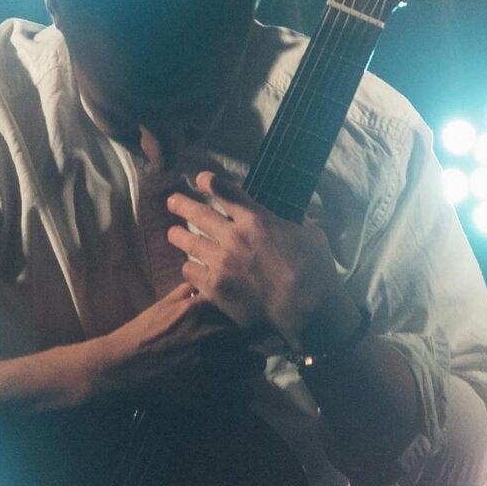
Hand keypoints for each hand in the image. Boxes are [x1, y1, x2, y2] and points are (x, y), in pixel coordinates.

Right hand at [80, 283, 260, 403]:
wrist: (122, 366)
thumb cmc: (143, 332)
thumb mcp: (165, 303)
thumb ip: (190, 290)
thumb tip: (207, 278)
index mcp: (203, 311)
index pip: (245, 306)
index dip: (252, 312)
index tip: (253, 315)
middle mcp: (213, 336)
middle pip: (257, 336)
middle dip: (255, 338)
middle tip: (250, 341)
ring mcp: (212, 366)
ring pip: (255, 364)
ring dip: (251, 363)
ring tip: (243, 364)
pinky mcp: (208, 393)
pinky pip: (244, 394)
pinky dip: (242, 391)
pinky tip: (234, 387)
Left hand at [165, 171, 346, 339]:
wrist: (305, 306)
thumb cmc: (315, 269)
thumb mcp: (311, 234)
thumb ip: (296, 221)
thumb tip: (297, 214)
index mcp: (257, 219)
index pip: (227, 192)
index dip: (210, 183)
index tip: (200, 179)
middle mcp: (234, 236)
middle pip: (199, 213)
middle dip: (182, 204)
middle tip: (171, 201)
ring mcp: (222, 261)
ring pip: (189, 242)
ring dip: (178, 235)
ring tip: (172, 233)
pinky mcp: (215, 287)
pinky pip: (190, 272)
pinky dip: (189, 268)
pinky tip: (188, 267)